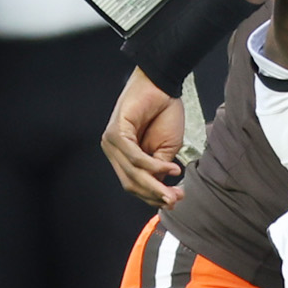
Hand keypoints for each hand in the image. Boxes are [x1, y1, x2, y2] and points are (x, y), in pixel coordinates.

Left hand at [102, 68, 186, 207]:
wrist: (163, 85)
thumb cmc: (164, 112)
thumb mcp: (166, 149)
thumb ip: (159, 169)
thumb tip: (161, 192)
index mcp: (123, 156)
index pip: (134, 184)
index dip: (153, 196)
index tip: (174, 202)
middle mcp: (113, 151)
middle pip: (131, 183)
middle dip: (154, 194)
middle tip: (176, 199)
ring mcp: (112, 143)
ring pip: (132, 173)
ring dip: (155, 184)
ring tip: (175, 190)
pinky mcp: (115, 133)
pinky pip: (134, 157)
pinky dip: (153, 166)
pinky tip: (170, 169)